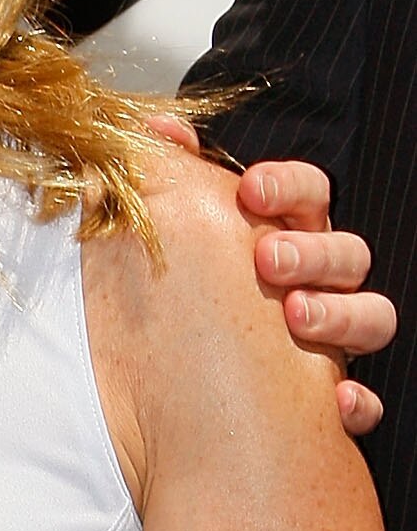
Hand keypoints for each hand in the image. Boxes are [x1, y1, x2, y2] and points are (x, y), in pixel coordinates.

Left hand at [154, 123, 393, 431]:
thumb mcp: (163, 239)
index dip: (288, 186)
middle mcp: (315, 282)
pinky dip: (357, 401)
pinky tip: (336, 401)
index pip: (308, 194)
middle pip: (346, 252)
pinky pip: (363, 401)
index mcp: (282, 235)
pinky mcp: (326, 398)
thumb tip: (158, 128)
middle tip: (266, 258)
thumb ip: (165, 177)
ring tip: (295, 316)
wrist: (166, 399)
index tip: (250, 189)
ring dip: (341, 313)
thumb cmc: (175, 306)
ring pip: (372, 315)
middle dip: (311, 251)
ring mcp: (327, 338)